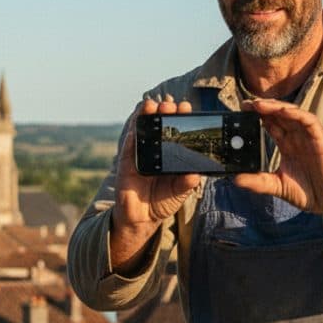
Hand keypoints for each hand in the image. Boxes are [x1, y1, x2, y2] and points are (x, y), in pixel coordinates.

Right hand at [110, 97, 201, 273]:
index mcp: (171, 154)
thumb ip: (186, 184)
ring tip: (151, 105)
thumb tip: (196, 176)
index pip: (176, 131)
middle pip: (159, 126)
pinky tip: (137, 124)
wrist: (142, 217)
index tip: (186, 107)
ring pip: (142, 130)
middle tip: (171, 105)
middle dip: (164, 113)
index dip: (180, 118)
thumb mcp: (179, 193)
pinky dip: (132, 134)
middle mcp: (156, 150)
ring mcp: (140, 154)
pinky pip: (128, 145)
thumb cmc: (162, 201)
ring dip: (145, 116)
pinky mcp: (126, 162)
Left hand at [234, 98, 322, 234]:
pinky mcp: (320, 140)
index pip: (271, 124)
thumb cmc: (309, 193)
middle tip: (245, 104)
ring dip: (276, 107)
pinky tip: (282, 111)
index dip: (257, 116)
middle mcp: (297, 138)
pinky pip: (308, 120)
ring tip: (259, 105)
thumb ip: (258, 182)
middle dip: (263, 108)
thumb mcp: (277, 186)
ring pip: (292, 113)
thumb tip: (235, 179)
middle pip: (279, 115)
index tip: (240, 112)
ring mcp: (309, 137)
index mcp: (288, 145)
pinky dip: (296, 113)